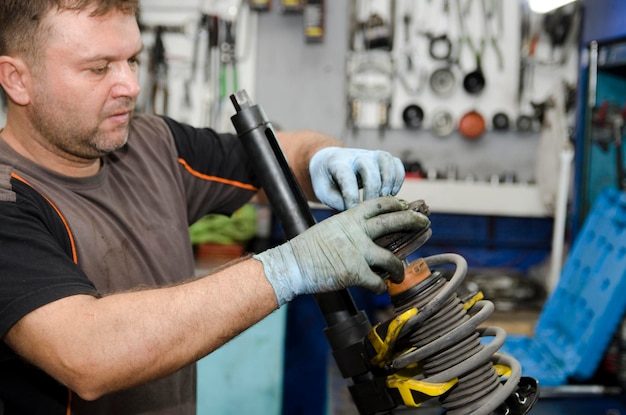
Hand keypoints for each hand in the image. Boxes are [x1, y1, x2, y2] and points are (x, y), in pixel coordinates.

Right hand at [254, 197, 429, 305]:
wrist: (293, 264)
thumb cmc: (308, 248)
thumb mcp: (330, 228)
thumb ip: (349, 228)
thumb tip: (364, 233)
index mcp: (350, 218)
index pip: (379, 204)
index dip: (395, 203)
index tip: (405, 204)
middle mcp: (357, 232)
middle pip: (393, 222)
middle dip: (413, 220)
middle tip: (425, 222)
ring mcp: (358, 252)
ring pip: (392, 259)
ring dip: (400, 268)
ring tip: (401, 273)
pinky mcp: (356, 273)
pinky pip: (378, 281)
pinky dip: (381, 286)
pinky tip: (380, 288)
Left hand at [309, 147, 404, 210]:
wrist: (330, 162)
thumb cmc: (328, 181)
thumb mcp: (324, 192)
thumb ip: (338, 201)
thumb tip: (357, 210)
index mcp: (336, 163)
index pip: (346, 176)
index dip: (351, 195)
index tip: (352, 210)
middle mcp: (355, 155)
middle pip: (368, 166)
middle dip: (372, 189)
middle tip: (371, 205)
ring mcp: (370, 154)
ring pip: (386, 160)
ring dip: (388, 182)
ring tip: (384, 199)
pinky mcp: (382, 159)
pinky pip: (397, 164)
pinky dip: (398, 179)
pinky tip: (391, 194)